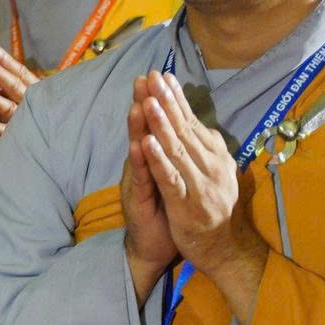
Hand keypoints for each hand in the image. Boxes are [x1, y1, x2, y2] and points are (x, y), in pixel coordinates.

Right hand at [121, 74, 178, 299]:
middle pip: (143, 130)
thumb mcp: (174, 179)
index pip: (156, 125)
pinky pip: (140, 178)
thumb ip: (175, 155)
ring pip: (138, 150)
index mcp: (155, 159)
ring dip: (137, 126)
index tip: (161, 75)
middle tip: (143, 78)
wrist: (154, 248)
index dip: (157, 101)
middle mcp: (142, 166)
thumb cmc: (166, 212)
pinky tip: (140, 145)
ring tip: (139, 103)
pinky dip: (140, 161)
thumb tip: (187, 130)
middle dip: (144, 103)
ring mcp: (137, 182)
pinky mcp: (137, 200)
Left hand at [138, 72, 267, 321]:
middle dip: (166, 102)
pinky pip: (170, 179)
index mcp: (214, 157)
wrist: (224, 250)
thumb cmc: (214, 209)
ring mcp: (200, 185)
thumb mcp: (215, 176)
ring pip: (177, 150)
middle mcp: (210, 166)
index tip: (161, 75)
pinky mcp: (187, 205)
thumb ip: (208, 151)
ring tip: (148, 102)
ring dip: (162, 125)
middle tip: (152, 78)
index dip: (176, 98)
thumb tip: (206, 127)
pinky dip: (158, 160)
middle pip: (184, 130)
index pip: (191, 122)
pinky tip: (146, 143)